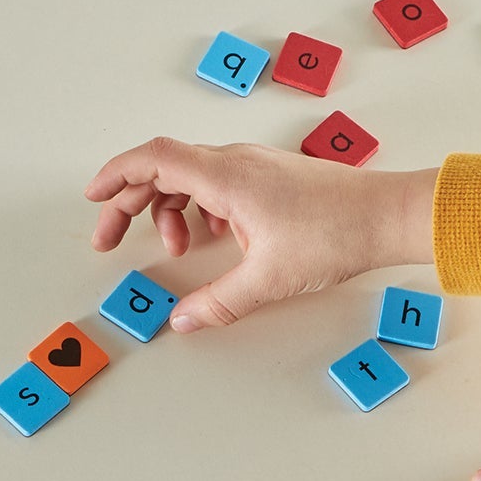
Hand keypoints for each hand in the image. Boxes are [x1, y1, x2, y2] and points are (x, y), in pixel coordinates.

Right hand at [83, 138, 437, 332]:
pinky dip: (205, 210)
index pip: (151, 159)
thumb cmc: (337, 234)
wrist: (388, 216)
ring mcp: (256, 167)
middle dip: (131, 203)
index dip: (114, 175)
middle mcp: (236, 162)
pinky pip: (221, 185)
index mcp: (225, 175)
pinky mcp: (274, 179)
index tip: (92, 199)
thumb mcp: (270, 278)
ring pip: (193, 178)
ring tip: (179, 249)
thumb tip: (183, 321)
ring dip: (172, 211)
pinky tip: (218, 241)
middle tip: (113, 240)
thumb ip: (220, 302)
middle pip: (164, 169)